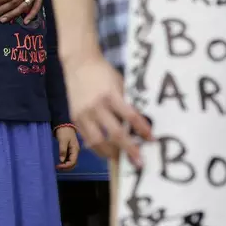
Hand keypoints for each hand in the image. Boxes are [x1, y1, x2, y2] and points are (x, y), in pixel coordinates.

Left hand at [55, 126, 79, 170]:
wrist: (64, 124)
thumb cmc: (64, 132)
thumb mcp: (63, 140)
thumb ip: (63, 150)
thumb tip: (62, 160)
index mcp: (75, 149)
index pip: (73, 161)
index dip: (66, 165)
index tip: (58, 166)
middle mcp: (75, 151)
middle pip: (73, 163)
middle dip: (66, 167)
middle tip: (57, 167)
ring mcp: (73, 150)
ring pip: (71, 161)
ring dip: (65, 165)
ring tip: (58, 165)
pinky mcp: (70, 149)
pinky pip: (69, 158)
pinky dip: (65, 161)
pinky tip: (60, 162)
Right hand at [63, 52, 151, 166]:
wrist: (79, 63)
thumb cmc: (103, 72)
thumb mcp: (119, 84)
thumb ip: (125, 103)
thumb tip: (137, 124)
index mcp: (111, 95)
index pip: (130, 117)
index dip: (142, 130)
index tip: (151, 140)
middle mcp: (96, 106)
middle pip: (115, 134)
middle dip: (129, 149)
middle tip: (139, 161)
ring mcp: (83, 114)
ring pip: (98, 141)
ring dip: (111, 153)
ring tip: (120, 158)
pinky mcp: (74, 118)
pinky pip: (86, 138)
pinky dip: (96, 147)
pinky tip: (105, 151)